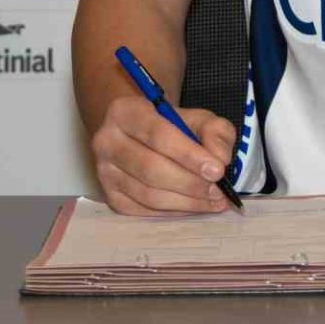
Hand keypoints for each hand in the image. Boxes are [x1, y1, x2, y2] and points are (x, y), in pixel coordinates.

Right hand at [90, 96, 236, 215]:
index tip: (217, 170)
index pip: (158, 135)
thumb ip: (215, 131)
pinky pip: (143, 210)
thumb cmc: (171, 125)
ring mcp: (104, 172)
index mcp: (125, 112)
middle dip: (190, 183)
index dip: (189, 155)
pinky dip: (173, 211)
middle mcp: (107, 141)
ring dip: (185, 202)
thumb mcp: (196, 117)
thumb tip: (220, 158)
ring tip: (213, 202)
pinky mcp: (110, 197)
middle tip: (218, 190)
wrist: (140, 135)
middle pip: (151, 169)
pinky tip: (194, 206)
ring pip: (147, 195)